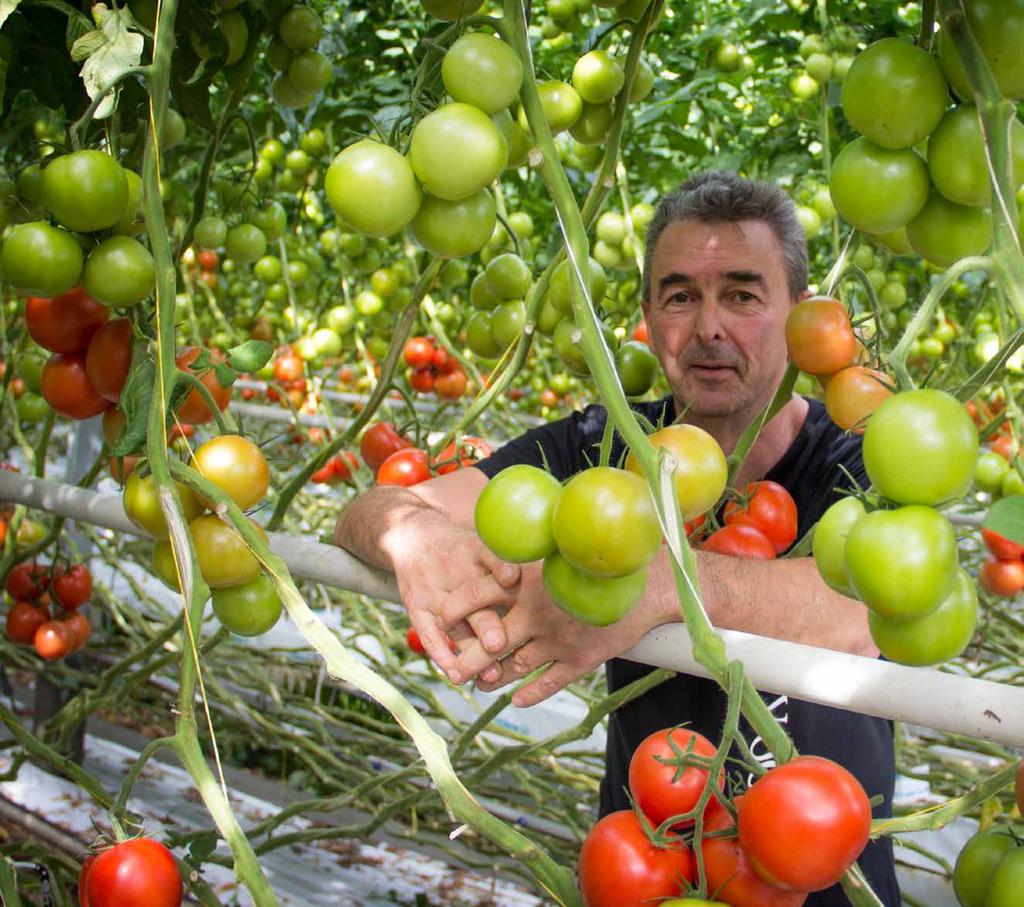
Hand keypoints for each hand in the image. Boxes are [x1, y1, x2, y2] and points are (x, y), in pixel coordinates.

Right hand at [384, 506, 520, 677]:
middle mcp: (454, 571)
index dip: (500, 568)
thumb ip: (512, 566)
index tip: (512, 577)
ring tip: (489, 674)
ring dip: (469, 649)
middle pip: (471, 598)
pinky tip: (457, 674)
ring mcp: (433, 591)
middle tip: (497, 643)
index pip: (489, 557)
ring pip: (452, 622)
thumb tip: (552, 584)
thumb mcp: (484, 545)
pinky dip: (443, 656)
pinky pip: (429, 635)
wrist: (414, 538)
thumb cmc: (462, 550)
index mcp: (475, 552)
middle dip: (485, 622)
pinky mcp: (417, 608)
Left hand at [445, 562, 661, 706]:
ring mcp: (557, 640)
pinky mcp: (580, 660)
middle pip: (487, 643)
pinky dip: (529, 694)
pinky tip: (517, 699)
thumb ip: (527, 558)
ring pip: (514, 668)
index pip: (474, 596)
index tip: (440, 619)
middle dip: (465, 661)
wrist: (648, 584)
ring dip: (494, 679)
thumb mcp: (557, 551)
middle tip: (452, 671)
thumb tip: (496, 556)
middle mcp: (536, 613)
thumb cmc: (599, 561)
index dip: (452, 610)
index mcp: (526, 581)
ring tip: (481, 684)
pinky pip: (547, 684)